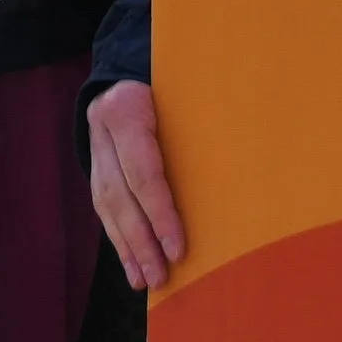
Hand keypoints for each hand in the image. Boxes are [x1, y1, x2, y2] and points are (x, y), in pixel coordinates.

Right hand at [86, 80, 186, 292]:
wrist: (131, 62)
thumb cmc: (179, 79)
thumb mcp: (189, 90)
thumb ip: (202, 124)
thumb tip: (247, 168)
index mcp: (126, 108)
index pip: (143, 171)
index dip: (160, 213)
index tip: (179, 247)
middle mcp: (101, 128)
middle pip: (121, 195)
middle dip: (141, 240)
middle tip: (161, 276)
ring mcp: (93, 146)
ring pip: (107, 204)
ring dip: (127, 247)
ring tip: (145, 280)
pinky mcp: (93, 162)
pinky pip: (104, 204)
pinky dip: (120, 237)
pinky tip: (132, 263)